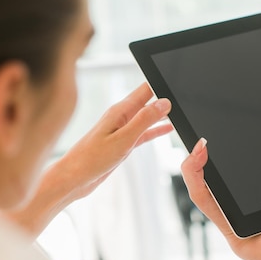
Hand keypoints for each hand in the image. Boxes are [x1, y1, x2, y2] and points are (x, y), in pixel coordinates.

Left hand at [55, 82, 172, 200]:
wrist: (74, 179)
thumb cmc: (91, 159)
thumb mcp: (123, 139)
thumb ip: (144, 121)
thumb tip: (164, 103)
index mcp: (120, 111)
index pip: (146, 89)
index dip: (161, 83)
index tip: (178, 80)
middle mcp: (121, 117)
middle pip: (148, 101)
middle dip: (165, 97)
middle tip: (186, 96)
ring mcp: (122, 130)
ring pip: (147, 117)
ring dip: (162, 114)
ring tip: (183, 110)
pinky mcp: (122, 143)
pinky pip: (144, 133)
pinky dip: (156, 130)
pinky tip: (169, 129)